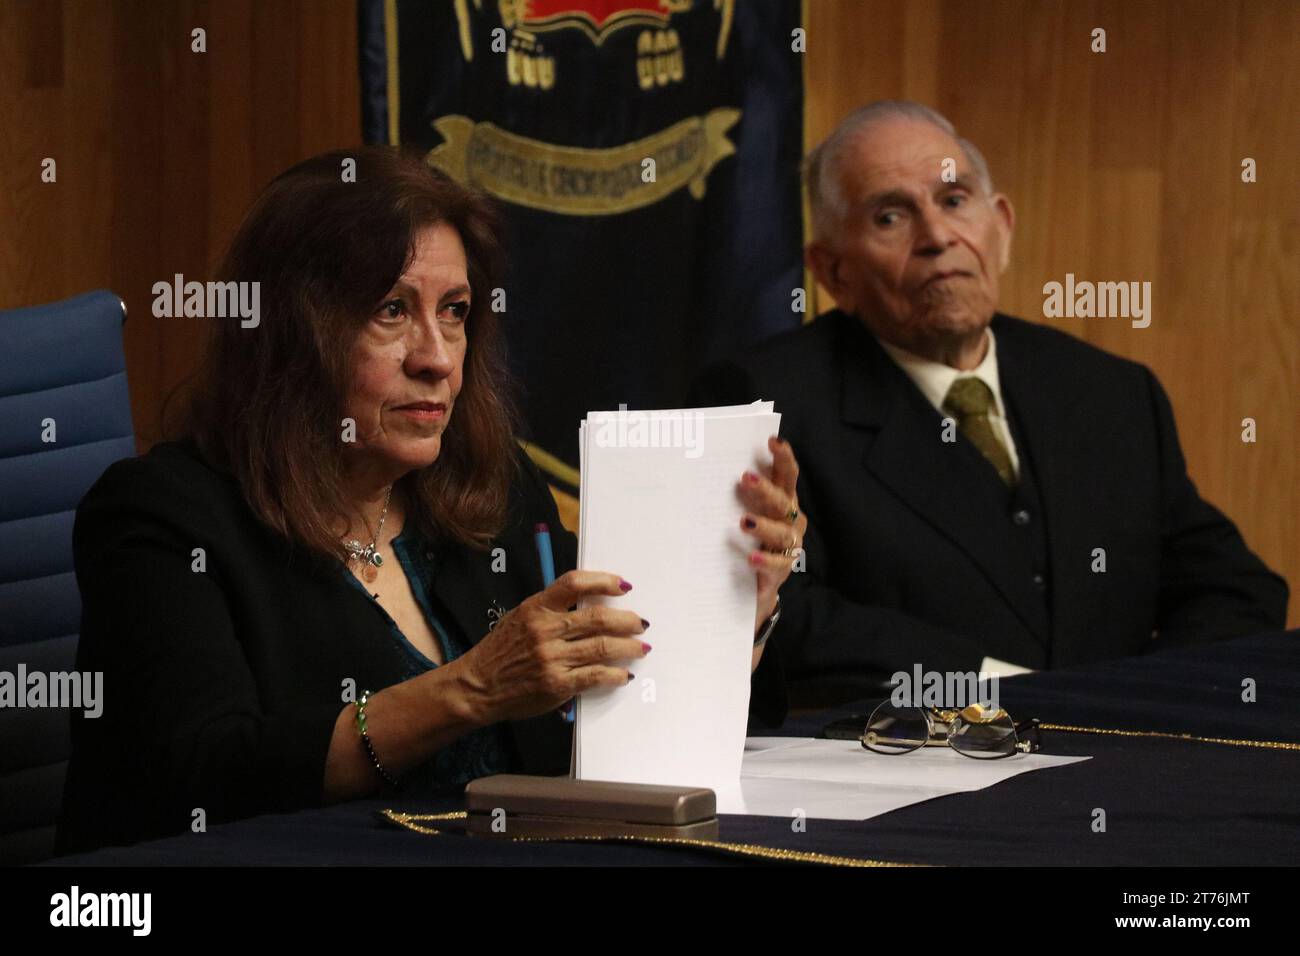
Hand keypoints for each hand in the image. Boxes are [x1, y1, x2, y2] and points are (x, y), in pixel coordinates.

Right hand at [456, 570, 649, 723]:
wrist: (478, 686)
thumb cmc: (501, 651)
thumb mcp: (520, 618)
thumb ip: (552, 610)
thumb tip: (593, 604)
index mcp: (535, 608)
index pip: (574, 584)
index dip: (603, 581)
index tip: (623, 585)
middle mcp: (544, 631)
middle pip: (597, 618)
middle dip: (626, 620)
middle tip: (641, 622)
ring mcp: (551, 659)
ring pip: (602, 648)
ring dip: (628, 647)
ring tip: (640, 647)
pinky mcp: (557, 685)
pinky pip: (595, 676)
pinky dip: (614, 675)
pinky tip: (623, 674)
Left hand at [738, 436, 806, 631]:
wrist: (753, 585)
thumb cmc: (748, 539)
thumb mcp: (741, 514)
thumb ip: (735, 496)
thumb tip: (704, 468)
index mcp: (783, 501)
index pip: (787, 475)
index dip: (783, 458)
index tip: (772, 441)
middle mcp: (790, 521)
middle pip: (783, 502)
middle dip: (766, 489)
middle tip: (745, 478)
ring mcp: (789, 547)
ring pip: (782, 533)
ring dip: (764, 526)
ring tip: (745, 522)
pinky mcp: (781, 571)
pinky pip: (776, 565)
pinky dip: (764, 561)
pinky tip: (750, 558)